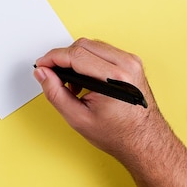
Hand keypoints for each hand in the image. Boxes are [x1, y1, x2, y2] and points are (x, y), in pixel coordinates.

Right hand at [34, 38, 186, 186]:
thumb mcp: (78, 118)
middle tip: (53, 75)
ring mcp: (132, 61)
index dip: (53, 58)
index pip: (76, 55)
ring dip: (75, 58)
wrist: (145, 141)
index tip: (41, 64)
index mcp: (115, 78)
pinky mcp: (132, 62)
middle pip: (83, 45)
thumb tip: (42, 73)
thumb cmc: (118, 134)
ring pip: (92, 45)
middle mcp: (127, 65)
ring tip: (71, 83)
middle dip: (63, 57)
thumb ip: (55, 93)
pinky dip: (88, 59)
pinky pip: (102, 50)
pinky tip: (84, 79)